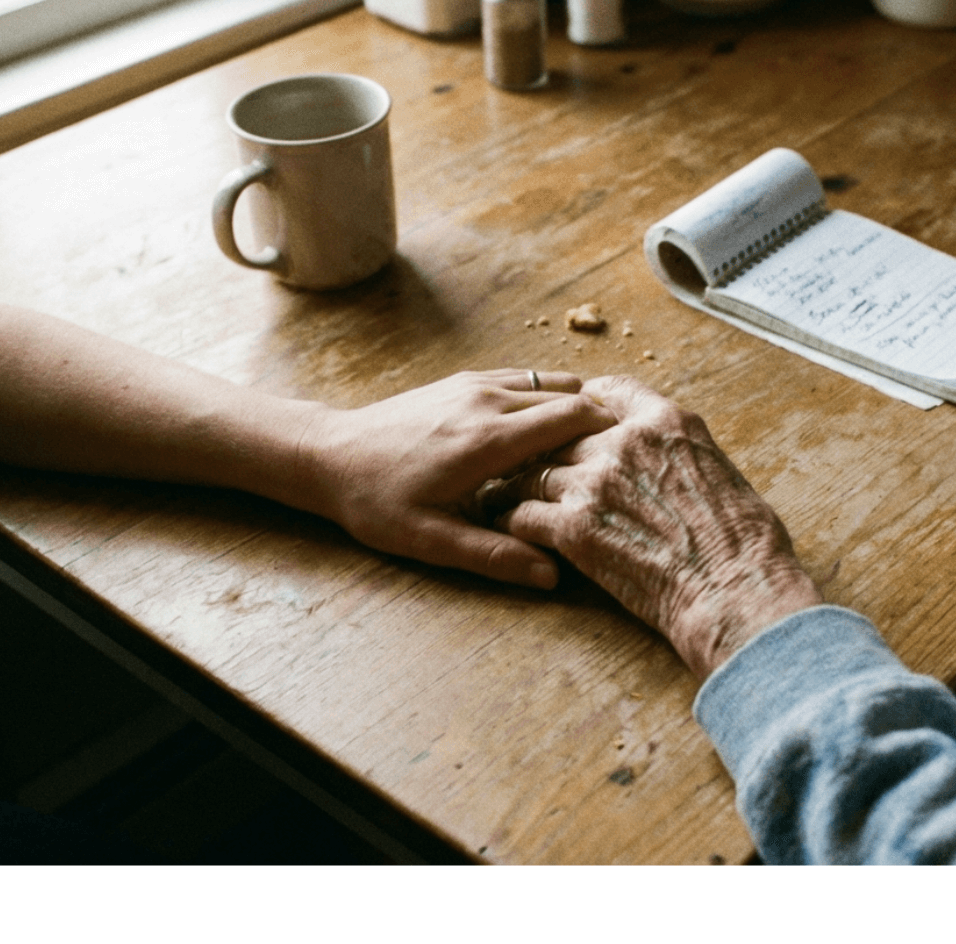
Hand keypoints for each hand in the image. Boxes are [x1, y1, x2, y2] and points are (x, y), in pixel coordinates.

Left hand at [297, 369, 615, 589]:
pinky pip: (523, 379)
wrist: (328, 455)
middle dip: (599, 424)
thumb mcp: (430, 540)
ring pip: (549, 383)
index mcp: (488, 440)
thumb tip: (550, 577)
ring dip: (574, 408)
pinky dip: (546, 397)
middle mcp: (487, 401)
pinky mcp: (464, 381)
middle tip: (617, 460)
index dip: (609, 435)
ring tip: (587, 448)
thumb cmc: (374, 500)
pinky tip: (547, 431)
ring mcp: (475, 385)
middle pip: (569, 397)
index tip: (627, 461)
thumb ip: (492, 556)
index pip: (572, 417)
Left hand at [496, 375, 822, 678]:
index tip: (570, 419)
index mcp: (664, 421)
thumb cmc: (742, 540)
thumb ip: (679, 450)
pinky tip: (513, 530)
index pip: (609, 392)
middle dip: (542, 446)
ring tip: (503, 497)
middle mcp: (623, 442)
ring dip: (517, 486)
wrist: (735, 589)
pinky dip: (513, 522)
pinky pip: (523, 514)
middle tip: (524, 460)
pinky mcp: (573, 526)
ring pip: (532, 471)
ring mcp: (594, 482)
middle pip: (560, 430)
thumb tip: (666, 456)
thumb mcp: (719, 468)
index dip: (583, 405)